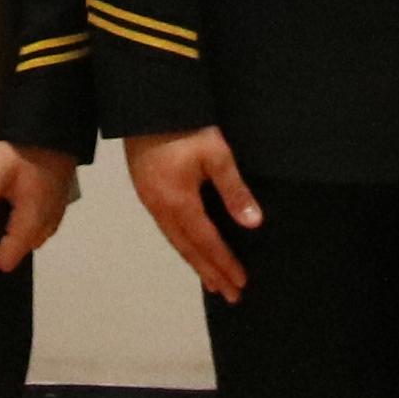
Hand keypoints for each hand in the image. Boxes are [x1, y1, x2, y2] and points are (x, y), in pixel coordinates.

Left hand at [0, 142, 75, 270]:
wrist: (55, 130)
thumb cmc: (26, 149)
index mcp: (32, 223)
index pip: (7, 260)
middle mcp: (47, 225)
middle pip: (17, 250)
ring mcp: (55, 215)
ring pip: (28, 237)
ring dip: (10, 228)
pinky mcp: (58, 203)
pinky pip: (38, 222)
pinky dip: (23, 217)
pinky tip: (14, 194)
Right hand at [129, 127, 264, 301]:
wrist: (146, 102)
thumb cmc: (185, 126)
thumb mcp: (216, 154)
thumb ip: (234, 190)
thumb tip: (253, 223)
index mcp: (178, 202)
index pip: (207, 242)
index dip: (224, 263)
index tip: (240, 283)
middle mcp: (160, 208)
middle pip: (188, 249)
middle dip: (210, 273)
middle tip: (230, 295)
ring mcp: (150, 200)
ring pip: (175, 241)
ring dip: (195, 263)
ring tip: (212, 281)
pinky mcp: (146, 190)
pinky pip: (168, 229)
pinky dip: (183, 245)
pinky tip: (190, 247)